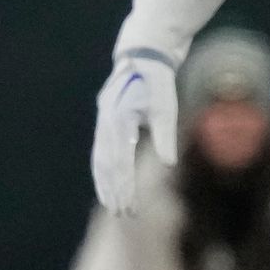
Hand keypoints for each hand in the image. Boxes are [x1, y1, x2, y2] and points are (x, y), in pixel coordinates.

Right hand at [91, 52, 178, 214]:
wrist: (143, 55)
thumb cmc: (157, 80)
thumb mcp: (166, 104)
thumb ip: (165, 134)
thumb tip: (169, 164)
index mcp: (119, 116)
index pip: (120, 158)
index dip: (125, 184)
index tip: (131, 205)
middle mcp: (106, 120)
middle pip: (106, 162)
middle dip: (114, 190)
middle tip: (123, 215)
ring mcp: (103, 121)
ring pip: (100, 158)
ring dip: (106, 184)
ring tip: (113, 207)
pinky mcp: (106, 122)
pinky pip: (101, 151)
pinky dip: (103, 171)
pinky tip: (108, 186)